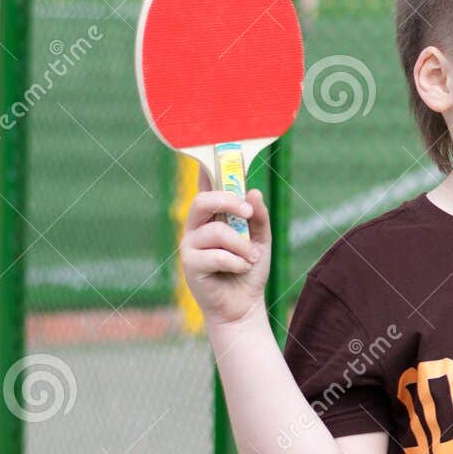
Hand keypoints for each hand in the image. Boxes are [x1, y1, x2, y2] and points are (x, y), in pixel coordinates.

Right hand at [181, 168, 270, 328]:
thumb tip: (252, 191)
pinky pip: (217, 255)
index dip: (206, 168)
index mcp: (212, 216)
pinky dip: (237, 262)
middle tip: (248, 213)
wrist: (243, 304)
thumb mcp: (262, 239)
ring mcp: (190, 245)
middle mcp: (196, 227)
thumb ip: (258, 216)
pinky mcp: (190, 265)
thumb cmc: (249, 268)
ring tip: (251, 258)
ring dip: (242, 246)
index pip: (205, 187)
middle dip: (228, 202)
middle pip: (202, 201)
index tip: (213, 149)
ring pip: (216, 232)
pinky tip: (240, 269)